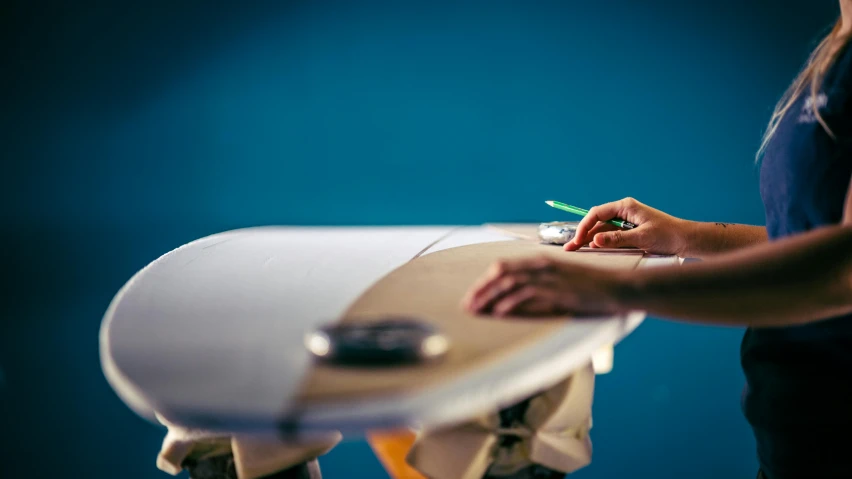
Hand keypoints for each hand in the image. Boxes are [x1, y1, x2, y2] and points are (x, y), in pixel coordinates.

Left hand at [461, 255, 629, 316]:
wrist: (616, 287)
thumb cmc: (589, 288)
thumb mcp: (558, 285)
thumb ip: (537, 291)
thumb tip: (514, 304)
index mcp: (539, 261)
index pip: (503, 267)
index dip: (484, 282)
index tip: (472, 296)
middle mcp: (541, 265)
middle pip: (500, 273)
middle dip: (480, 289)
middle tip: (467, 305)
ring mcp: (549, 276)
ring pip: (510, 282)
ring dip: (490, 297)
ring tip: (477, 310)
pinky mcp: (557, 289)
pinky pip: (528, 294)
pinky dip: (511, 302)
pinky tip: (499, 312)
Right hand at [565, 197, 688, 254]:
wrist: (686, 240)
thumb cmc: (668, 235)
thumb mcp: (641, 237)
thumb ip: (617, 238)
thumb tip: (595, 240)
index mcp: (626, 207)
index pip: (597, 213)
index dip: (584, 226)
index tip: (578, 240)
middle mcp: (623, 212)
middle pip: (596, 221)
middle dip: (582, 234)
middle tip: (569, 248)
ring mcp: (625, 222)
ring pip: (601, 229)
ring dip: (588, 239)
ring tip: (574, 250)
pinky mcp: (629, 231)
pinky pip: (609, 235)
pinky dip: (600, 242)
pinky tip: (590, 249)